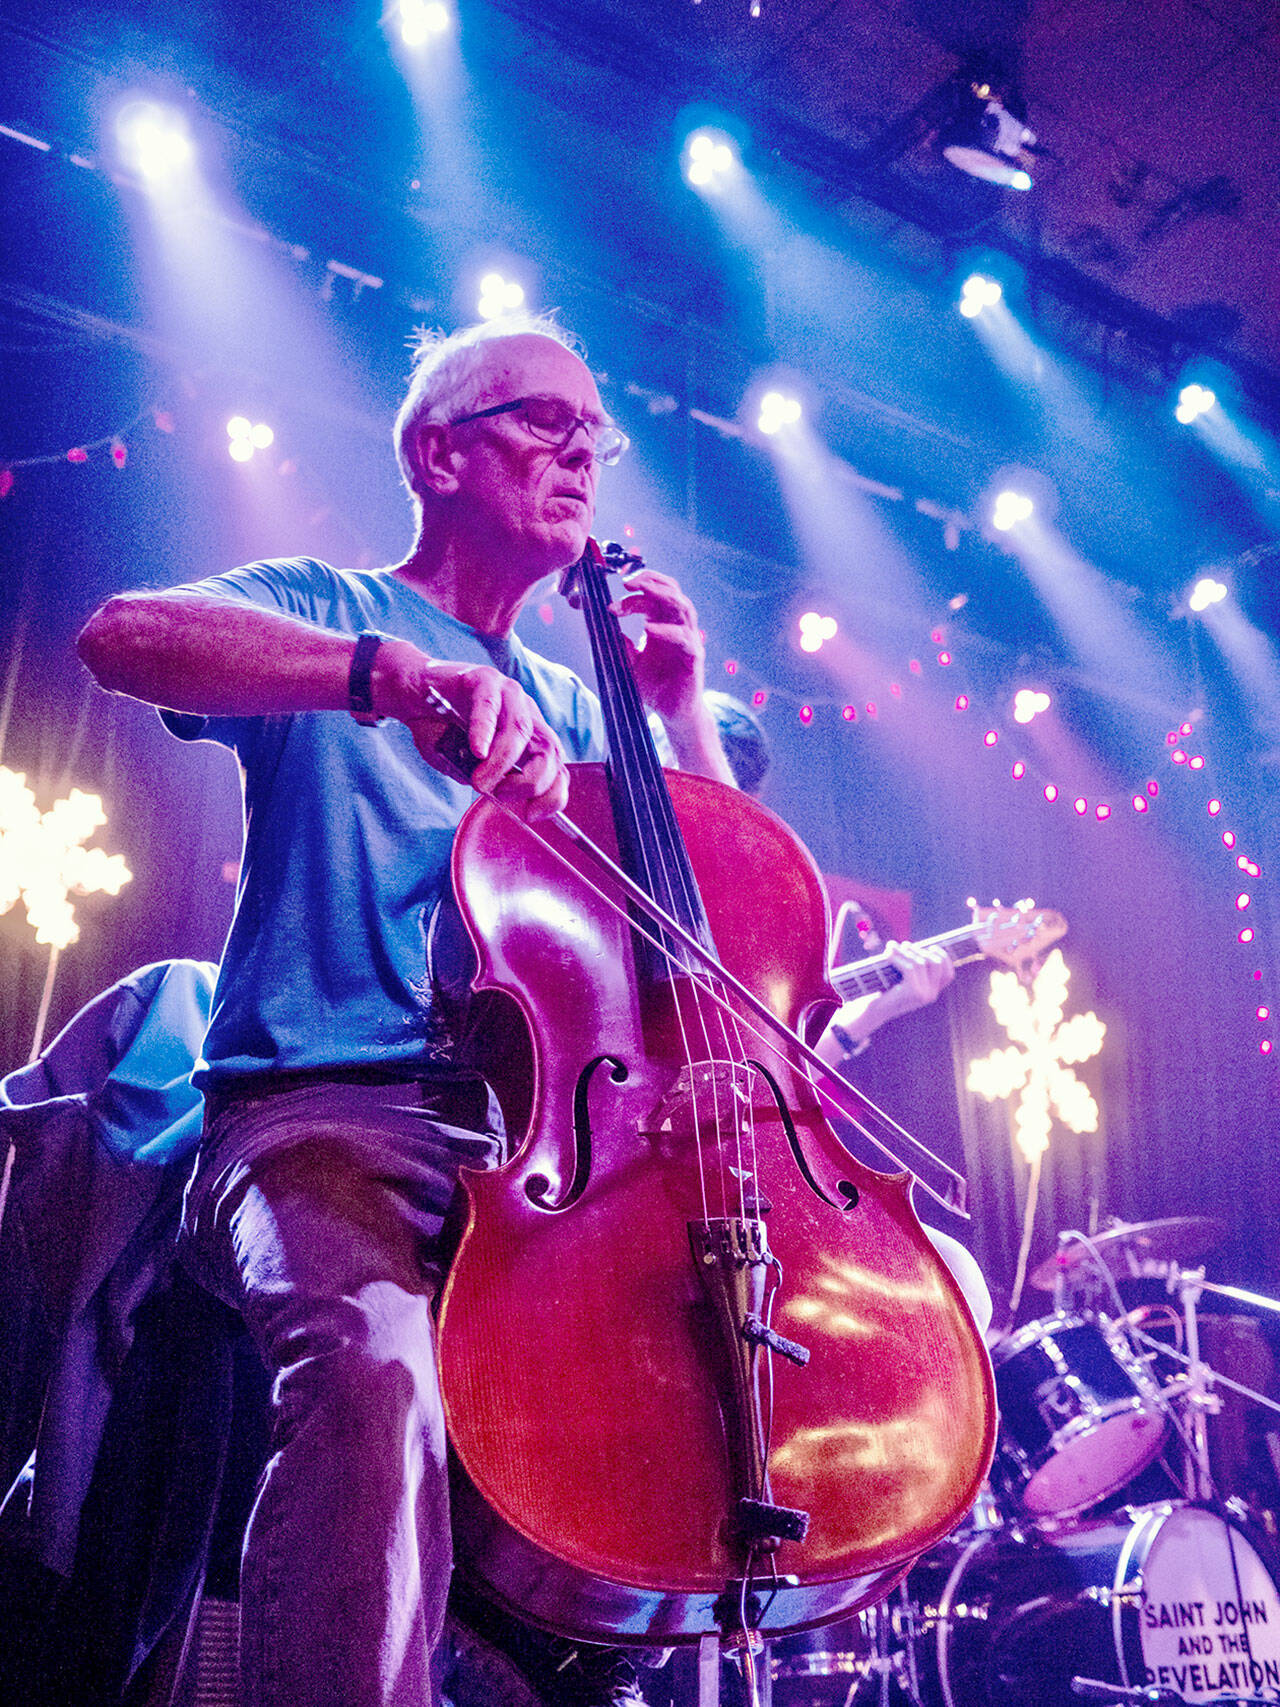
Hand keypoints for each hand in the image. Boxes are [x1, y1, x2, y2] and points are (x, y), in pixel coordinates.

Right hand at [373, 641, 568, 821]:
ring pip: (521, 730)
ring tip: (480, 781)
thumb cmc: (441, 729)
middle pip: (549, 749)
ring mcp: (508, 694)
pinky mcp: (483, 679)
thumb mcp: (467, 765)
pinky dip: (484, 731)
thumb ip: (486, 779)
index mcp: (530, 736)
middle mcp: (526, 713)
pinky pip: (489, 706)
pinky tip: (476, 750)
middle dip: (531, 781)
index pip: (557, 766)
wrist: (411, 694)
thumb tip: (500, 796)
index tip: (532, 814)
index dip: (553, 793)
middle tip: (501, 796)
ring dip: (503, 762)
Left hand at [611, 568, 705, 724]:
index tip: (609, 605)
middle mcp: (677, 627)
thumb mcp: (629, 662)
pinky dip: (667, 631)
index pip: (652, 597)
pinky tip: (649, 629)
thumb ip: (619, 644)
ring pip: (683, 606)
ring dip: (662, 594)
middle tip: (627, 579)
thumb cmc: (653, 686)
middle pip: (671, 591)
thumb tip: (601, 627)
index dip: (632, 595)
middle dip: (650, 580)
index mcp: (662, 624)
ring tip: (642, 588)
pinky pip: (684, 638)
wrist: (671, 712)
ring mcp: (689, 640)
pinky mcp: (694, 657)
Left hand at [878, 941, 955, 1017]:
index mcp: (932, 992)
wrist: (873, 1010)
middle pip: (936, 964)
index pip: (948, 974)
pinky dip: (898, 958)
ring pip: (921, 963)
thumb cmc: (885, 991)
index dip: (944, 958)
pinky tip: (887, 954)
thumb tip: (910, 945)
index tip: (931, 947)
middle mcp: (931, 995)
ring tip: (892, 946)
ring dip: (906, 951)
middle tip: (904, 945)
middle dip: (920, 950)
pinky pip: (910, 967)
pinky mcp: (914, 992)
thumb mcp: (902, 979)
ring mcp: (924, 995)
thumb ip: (911, 967)